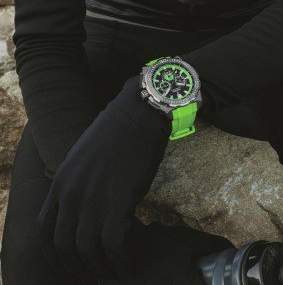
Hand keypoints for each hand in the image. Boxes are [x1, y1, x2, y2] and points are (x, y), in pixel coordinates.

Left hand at [36, 75, 170, 282]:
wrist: (137, 115)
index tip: (69, 261)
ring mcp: (92, 200)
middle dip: (76, 266)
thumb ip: (77, 182)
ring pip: (87, 251)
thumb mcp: (83, 156)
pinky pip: (114, 246)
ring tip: (112, 272)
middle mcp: (71, 194)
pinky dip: (120, 260)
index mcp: (60, 182)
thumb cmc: (116, 132)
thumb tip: (86, 204)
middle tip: (91, 273)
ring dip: (100, 267)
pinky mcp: (118, 203)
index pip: (45, 231)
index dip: (55, 253)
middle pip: (63, 246)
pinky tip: (128, 263)